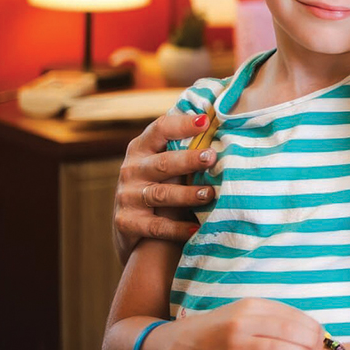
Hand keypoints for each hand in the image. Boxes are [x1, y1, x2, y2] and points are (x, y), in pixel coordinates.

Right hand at [114, 111, 217, 263]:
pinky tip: (196, 229)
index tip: (205, 121)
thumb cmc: (160, 183)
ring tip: (210, 193)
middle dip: (188, 160)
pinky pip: (157, 226)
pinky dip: (177, 228)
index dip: (181, 124)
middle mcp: (131, 170)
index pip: (160, 130)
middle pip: (163, 163)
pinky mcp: (128, 222)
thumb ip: (184, 146)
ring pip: (162, 194)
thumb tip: (222, 124)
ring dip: (187, 194)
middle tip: (212, 157)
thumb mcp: (164, 162)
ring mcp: (127, 196)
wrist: (131, 226)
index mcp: (141, 148)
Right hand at [169, 299, 323, 349]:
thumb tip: (308, 325)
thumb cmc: (224, 326)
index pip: (290, 313)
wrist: (187, 342)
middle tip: (320, 347)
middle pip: (288, 330)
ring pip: (280, 349)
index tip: (322, 333)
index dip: (310, 325)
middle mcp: (245, 320)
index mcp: (252, 305)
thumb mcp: (246, 312)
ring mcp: (238, 342)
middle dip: (310, 340)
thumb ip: (273, 316)